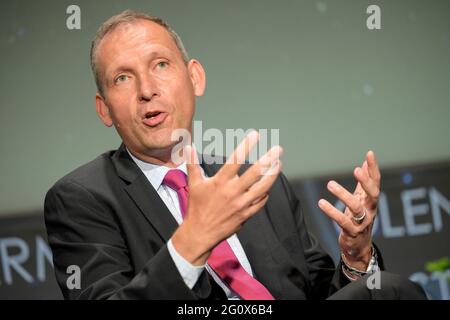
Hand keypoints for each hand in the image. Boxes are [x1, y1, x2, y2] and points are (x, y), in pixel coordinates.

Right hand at [172, 131, 282, 265]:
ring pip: (262, 187)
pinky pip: (260, 202)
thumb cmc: (196, 207)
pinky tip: (267, 187)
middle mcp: (233, 192)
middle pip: (255, 173)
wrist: (200, 233)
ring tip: (278, 164)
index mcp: (220, 182)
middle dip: (268, 159)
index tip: (255, 135)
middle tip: (278, 149)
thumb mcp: (194, 184)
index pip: (236, 160)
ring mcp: (241, 204)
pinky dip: (265, 193)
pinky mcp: (246, 215)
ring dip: (272, 175)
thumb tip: (188, 147)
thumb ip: (193, 164)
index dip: (246, 146)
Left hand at [318, 150, 380, 270]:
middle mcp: (371, 210)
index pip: (376, 181)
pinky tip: (321, 203)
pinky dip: (332, 211)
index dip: (374, 168)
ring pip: (356, 207)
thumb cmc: (360, 219)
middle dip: (366, 182)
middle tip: (356, 170)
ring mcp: (363, 222)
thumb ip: (364, 182)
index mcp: (372, 200)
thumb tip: (365, 162)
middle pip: (373, 194)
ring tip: (330, 183)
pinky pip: (342, 221)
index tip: (369, 153)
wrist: (359, 247)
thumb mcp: (362, 198)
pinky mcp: (352, 232)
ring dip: (343, 195)